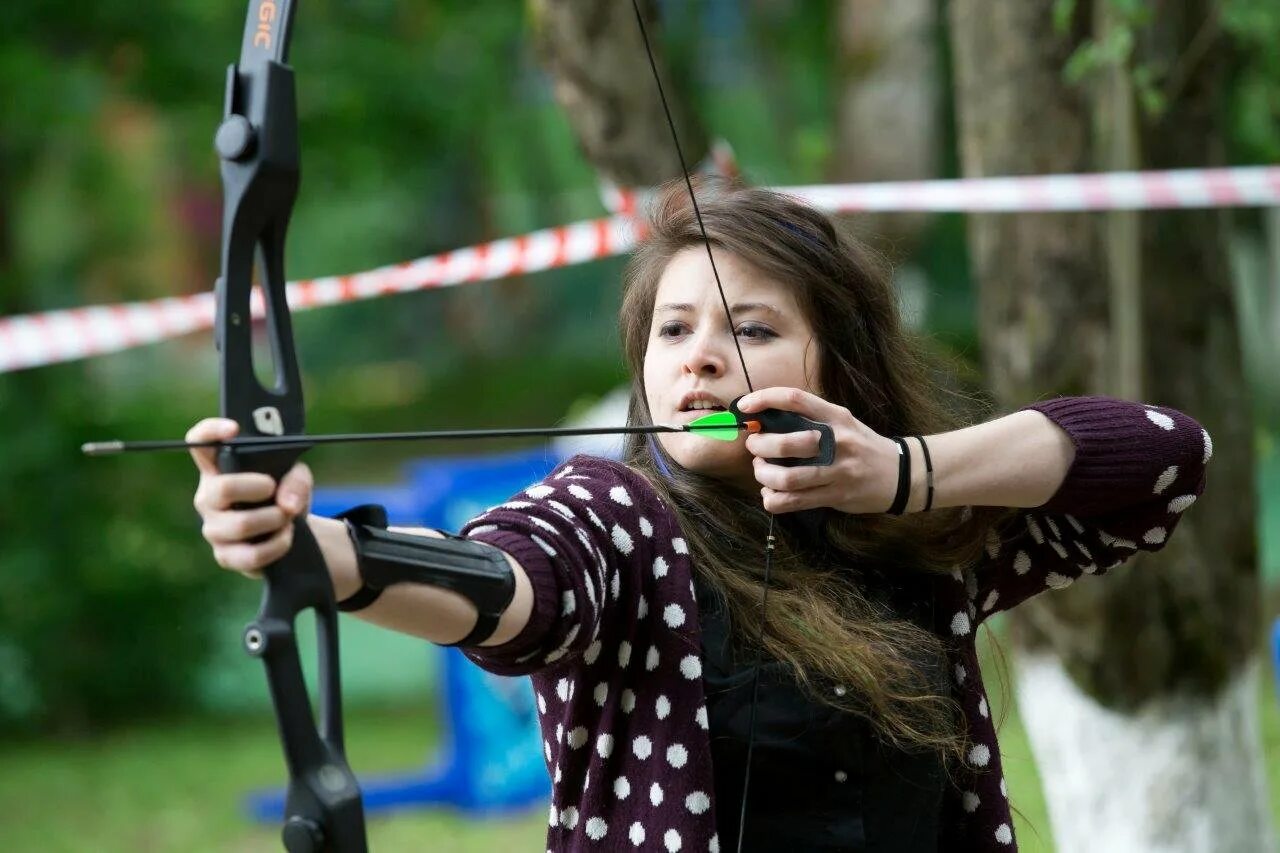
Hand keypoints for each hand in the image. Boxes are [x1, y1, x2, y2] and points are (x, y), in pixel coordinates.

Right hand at [187, 418, 313, 577]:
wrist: (291, 534)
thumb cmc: (284, 496)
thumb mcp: (297, 479)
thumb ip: (297, 480)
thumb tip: (287, 504)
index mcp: (219, 469)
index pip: (199, 444)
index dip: (210, 432)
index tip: (234, 429)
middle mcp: (208, 497)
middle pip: (223, 487)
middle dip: (258, 488)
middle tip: (275, 489)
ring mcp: (213, 528)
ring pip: (241, 524)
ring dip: (275, 519)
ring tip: (286, 517)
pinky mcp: (225, 556)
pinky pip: (251, 555)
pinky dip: (277, 545)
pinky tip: (285, 537)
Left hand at [738, 387, 900, 514]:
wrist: (900, 474)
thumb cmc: (862, 445)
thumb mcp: (843, 423)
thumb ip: (811, 420)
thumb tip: (766, 421)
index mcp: (836, 417)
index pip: (796, 399)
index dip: (765, 399)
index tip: (745, 406)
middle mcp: (837, 441)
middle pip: (786, 443)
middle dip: (759, 446)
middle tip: (754, 447)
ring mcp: (837, 471)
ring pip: (787, 478)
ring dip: (764, 475)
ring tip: (761, 471)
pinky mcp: (836, 496)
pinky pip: (794, 501)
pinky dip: (773, 499)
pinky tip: (771, 494)